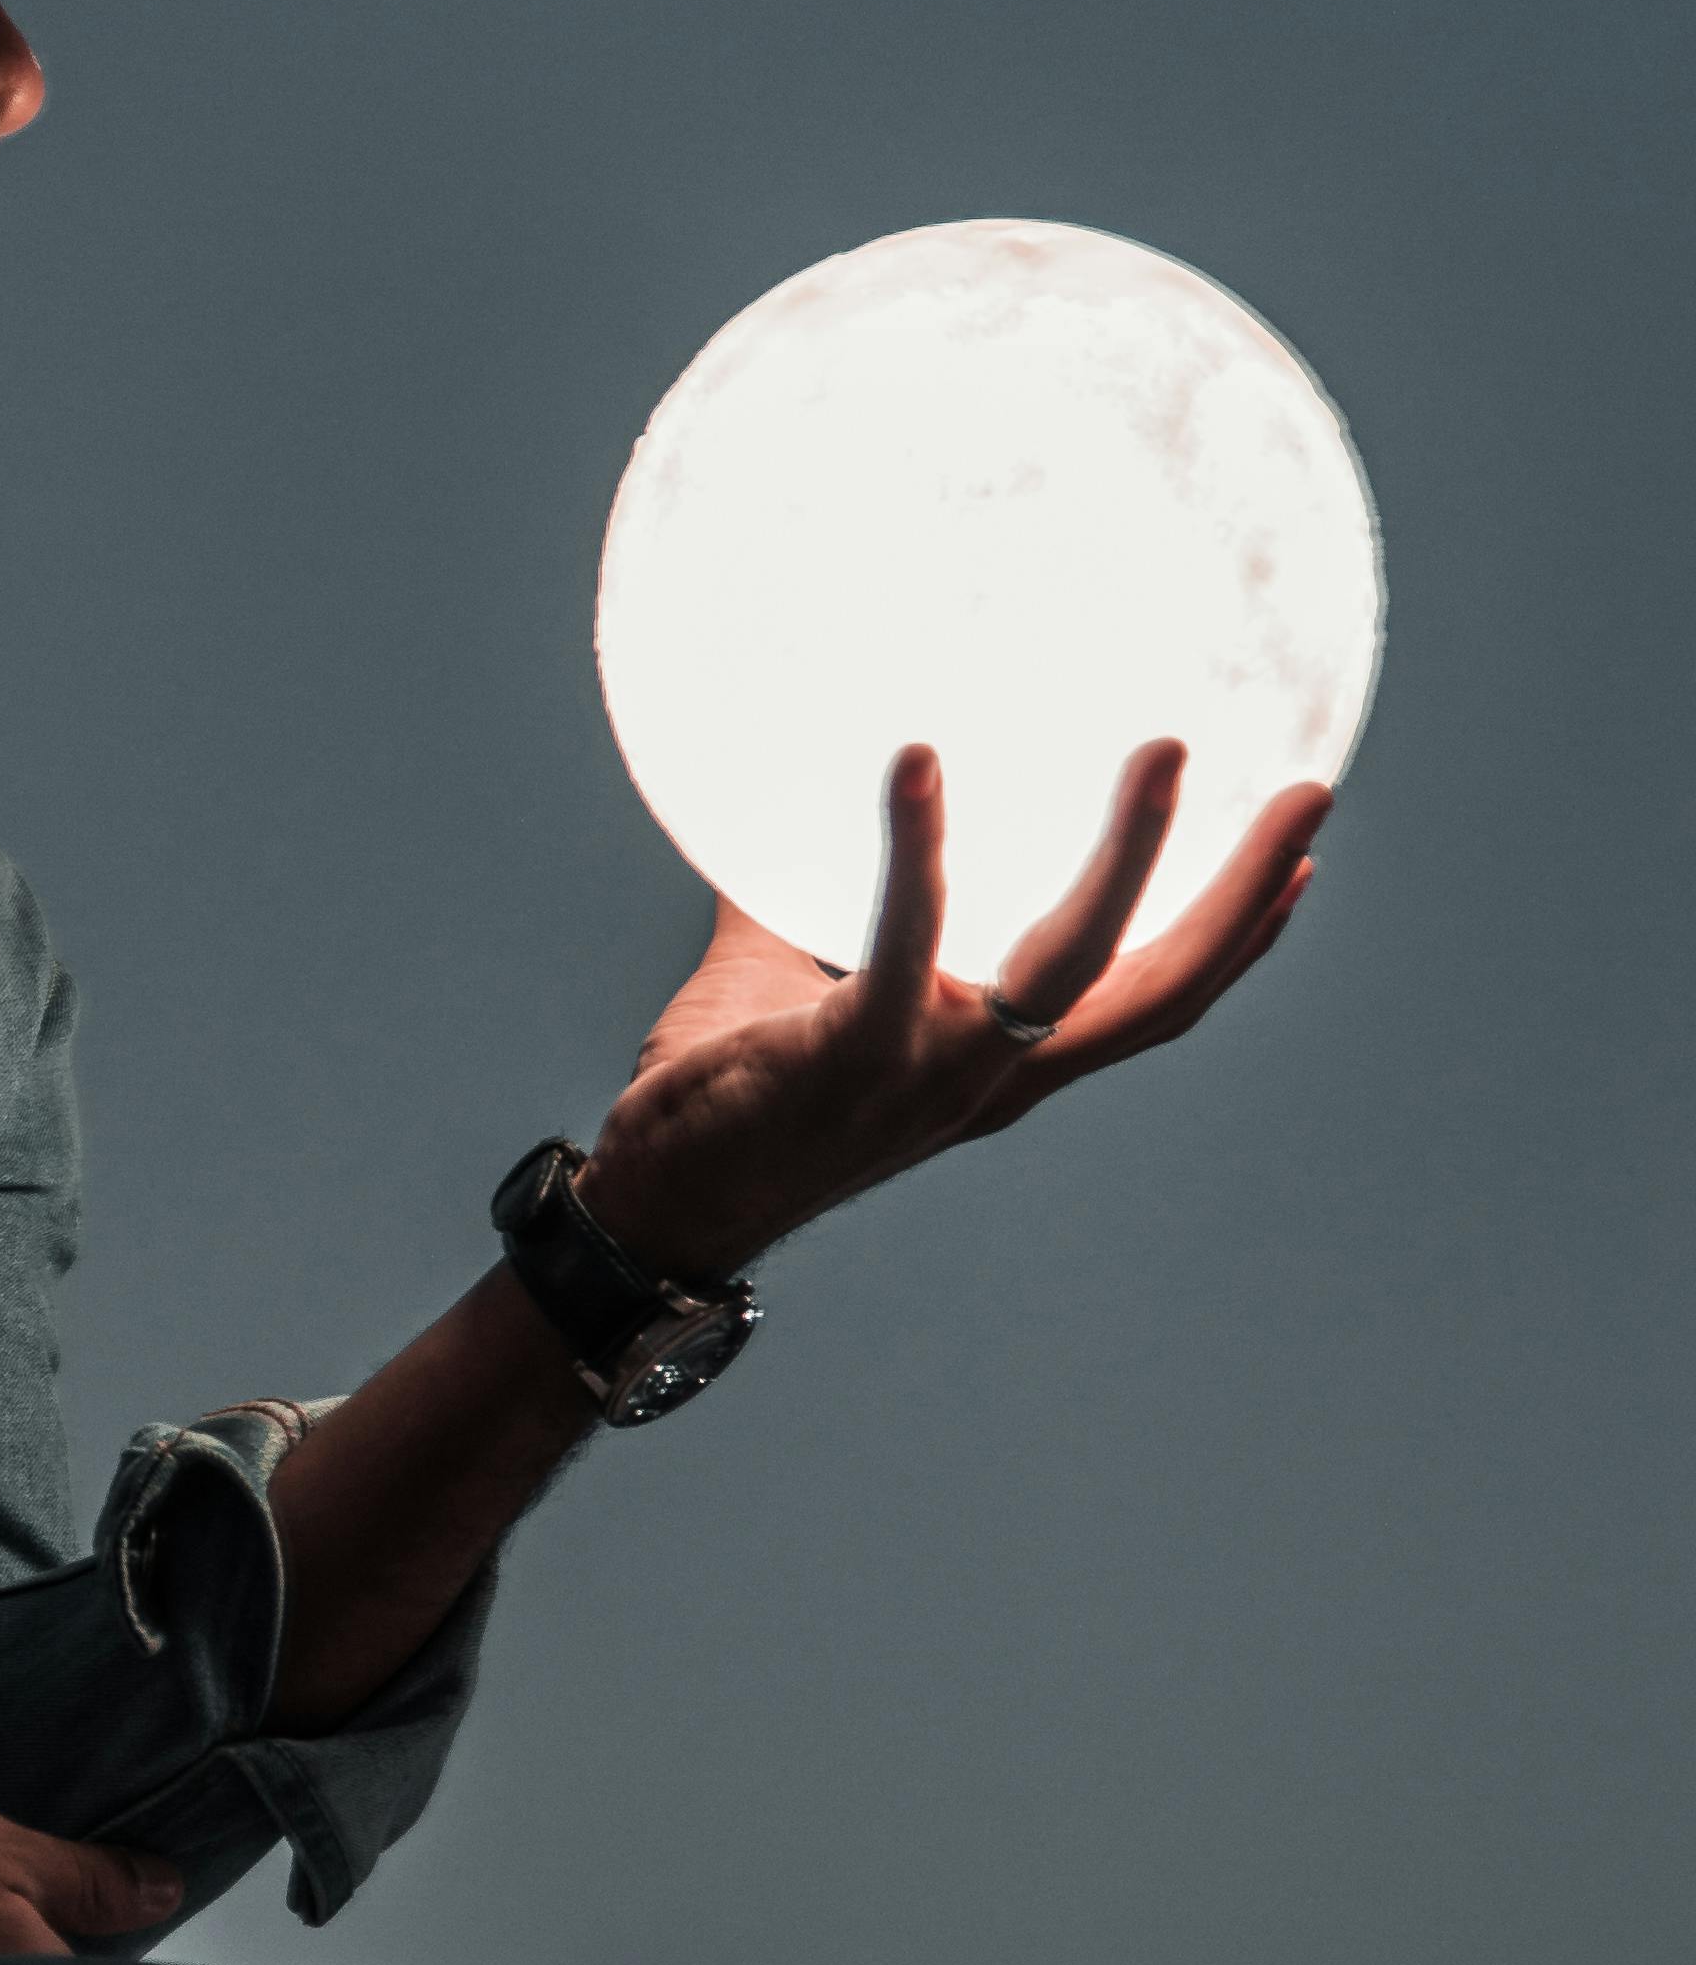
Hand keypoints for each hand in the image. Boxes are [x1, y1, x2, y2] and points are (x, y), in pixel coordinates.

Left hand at [574, 738, 1329, 1283]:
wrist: (653, 1209)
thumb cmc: (724, 1105)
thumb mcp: (791, 986)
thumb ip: (808, 905)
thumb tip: (774, 805)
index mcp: (999, 1065)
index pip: (1150, 1005)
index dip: (1234, 940)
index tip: (1298, 859)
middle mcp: (990, 1077)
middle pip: (1159, 991)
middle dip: (1244, 896)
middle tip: (1311, 794)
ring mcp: (931, 1074)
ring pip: (1069, 965)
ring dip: (1129, 858)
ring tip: (1169, 754)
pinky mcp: (853, 1059)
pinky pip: (900, 941)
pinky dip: (917, 850)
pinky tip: (914, 760)